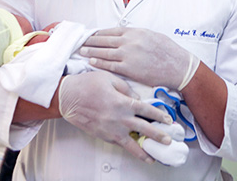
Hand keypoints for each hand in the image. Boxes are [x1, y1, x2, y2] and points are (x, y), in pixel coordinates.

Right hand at [58, 70, 172, 162]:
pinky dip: (127, 148)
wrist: (68, 98)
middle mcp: (119, 118)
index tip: (168, 119)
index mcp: (123, 102)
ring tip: (152, 157)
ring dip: (143, 151)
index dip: (159, 115)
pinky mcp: (102, 136)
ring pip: (131, 143)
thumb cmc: (88, 84)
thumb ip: (127, 89)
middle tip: (168, 140)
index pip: (147, 110)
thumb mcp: (110, 79)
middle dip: (158, 135)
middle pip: (144, 129)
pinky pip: (118, 143)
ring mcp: (111, 129)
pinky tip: (134, 150)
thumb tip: (138, 98)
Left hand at [80, 28, 199, 90]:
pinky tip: (92, 62)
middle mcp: (130, 41)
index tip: (92, 34)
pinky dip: (99, 63)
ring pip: (104, 52)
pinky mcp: (129, 69)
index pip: (112, 30)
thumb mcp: (153, 36)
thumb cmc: (168, 52)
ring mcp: (128, 55)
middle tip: (81, 41)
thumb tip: (127, 35)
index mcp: (136, 32)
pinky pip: (110, 65)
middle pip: (105, 40)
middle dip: (91, 41)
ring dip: (91, 51)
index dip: (100, 33)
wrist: (178, 66)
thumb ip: (138, 35)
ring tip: (82, 51)